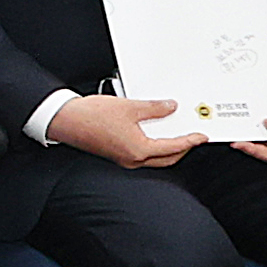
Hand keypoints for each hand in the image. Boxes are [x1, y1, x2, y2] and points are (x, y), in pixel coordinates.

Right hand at [47, 93, 201, 168]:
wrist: (66, 121)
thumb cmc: (91, 116)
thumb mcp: (129, 107)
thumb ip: (153, 108)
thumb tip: (169, 108)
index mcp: (138, 149)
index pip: (172, 147)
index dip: (189, 141)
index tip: (200, 136)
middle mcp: (133, 159)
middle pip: (167, 158)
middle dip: (182, 148)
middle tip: (192, 137)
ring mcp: (124, 159)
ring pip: (155, 158)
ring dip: (168, 148)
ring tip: (175, 132)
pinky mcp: (117, 154)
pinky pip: (143, 154)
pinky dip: (154, 146)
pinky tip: (153, 132)